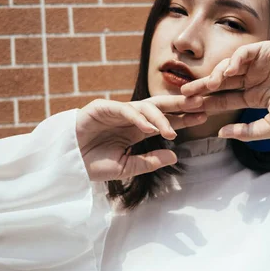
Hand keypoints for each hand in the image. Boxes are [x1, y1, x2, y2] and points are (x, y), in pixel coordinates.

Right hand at [76, 96, 205, 180]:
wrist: (66, 164)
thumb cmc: (93, 164)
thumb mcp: (126, 167)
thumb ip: (150, 161)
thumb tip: (175, 155)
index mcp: (139, 129)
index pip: (167, 119)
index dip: (184, 117)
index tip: (203, 117)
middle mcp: (131, 117)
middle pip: (161, 106)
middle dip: (180, 104)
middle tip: (200, 103)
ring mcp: (117, 110)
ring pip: (144, 106)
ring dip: (160, 117)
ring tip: (171, 131)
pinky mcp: (101, 108)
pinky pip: (124, 110)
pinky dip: (137, 118)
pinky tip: (149, 128)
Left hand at [181, 41, 269, 140]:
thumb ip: (246, 132)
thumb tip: (220, 133)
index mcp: (252, 97)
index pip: (223, 99)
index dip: (206, 102)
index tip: (190, 108)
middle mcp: (252, 79)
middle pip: (220, 83)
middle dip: (202, 87)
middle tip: (185, 93)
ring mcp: (258, 64)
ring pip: (229, 67)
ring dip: (217, 74)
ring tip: (210, 83)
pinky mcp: (266, 50)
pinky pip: (244, 53)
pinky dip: (235, 59)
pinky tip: (231, 70)